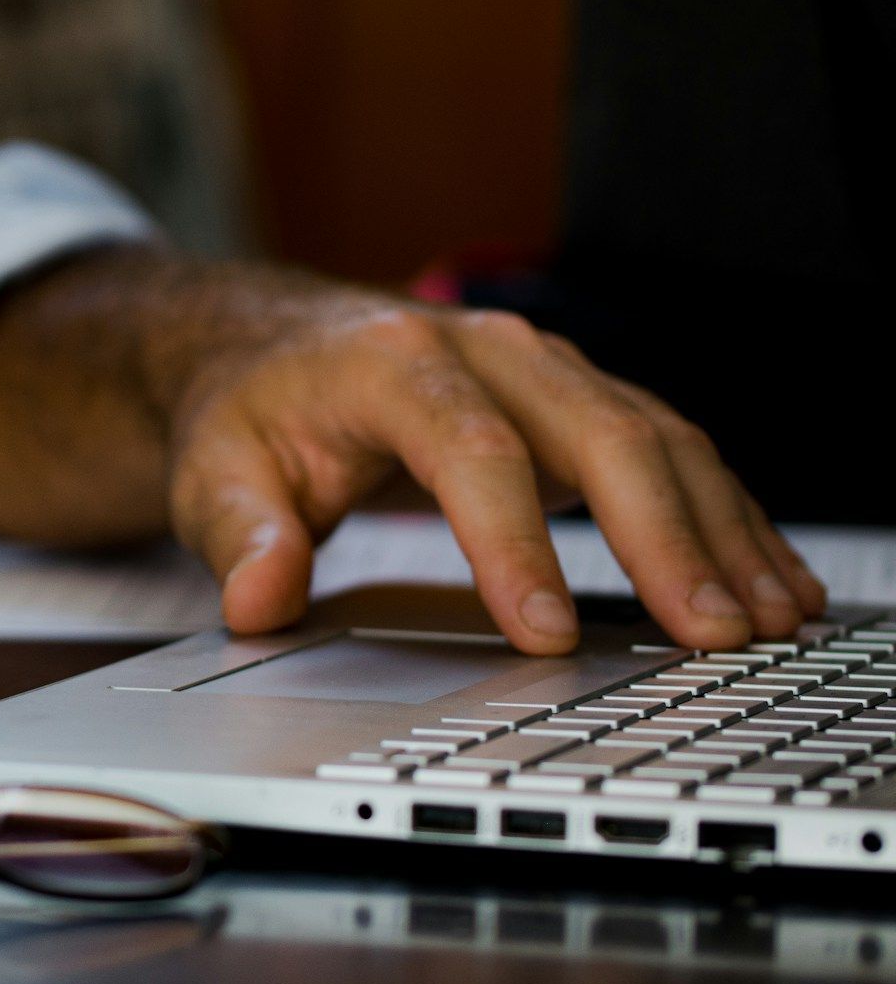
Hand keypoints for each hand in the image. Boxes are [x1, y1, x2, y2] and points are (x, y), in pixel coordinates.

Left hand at [0, 251, 825, 653]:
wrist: (276, 349)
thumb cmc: (254, 413)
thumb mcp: (217, 471)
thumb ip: (240, 536)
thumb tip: (261, 597)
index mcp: (390, 363)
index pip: (467, 450)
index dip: (512, 544)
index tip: (543, 632)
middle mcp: (485, 351)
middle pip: (596, 431)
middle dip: (659, 537)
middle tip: (704, 634)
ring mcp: (544, 368)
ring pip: (654, 437)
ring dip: (718, 528)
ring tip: (765, 619)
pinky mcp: (579, 398)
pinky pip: (671, 448)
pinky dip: (724, 513)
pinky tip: (765, 576)